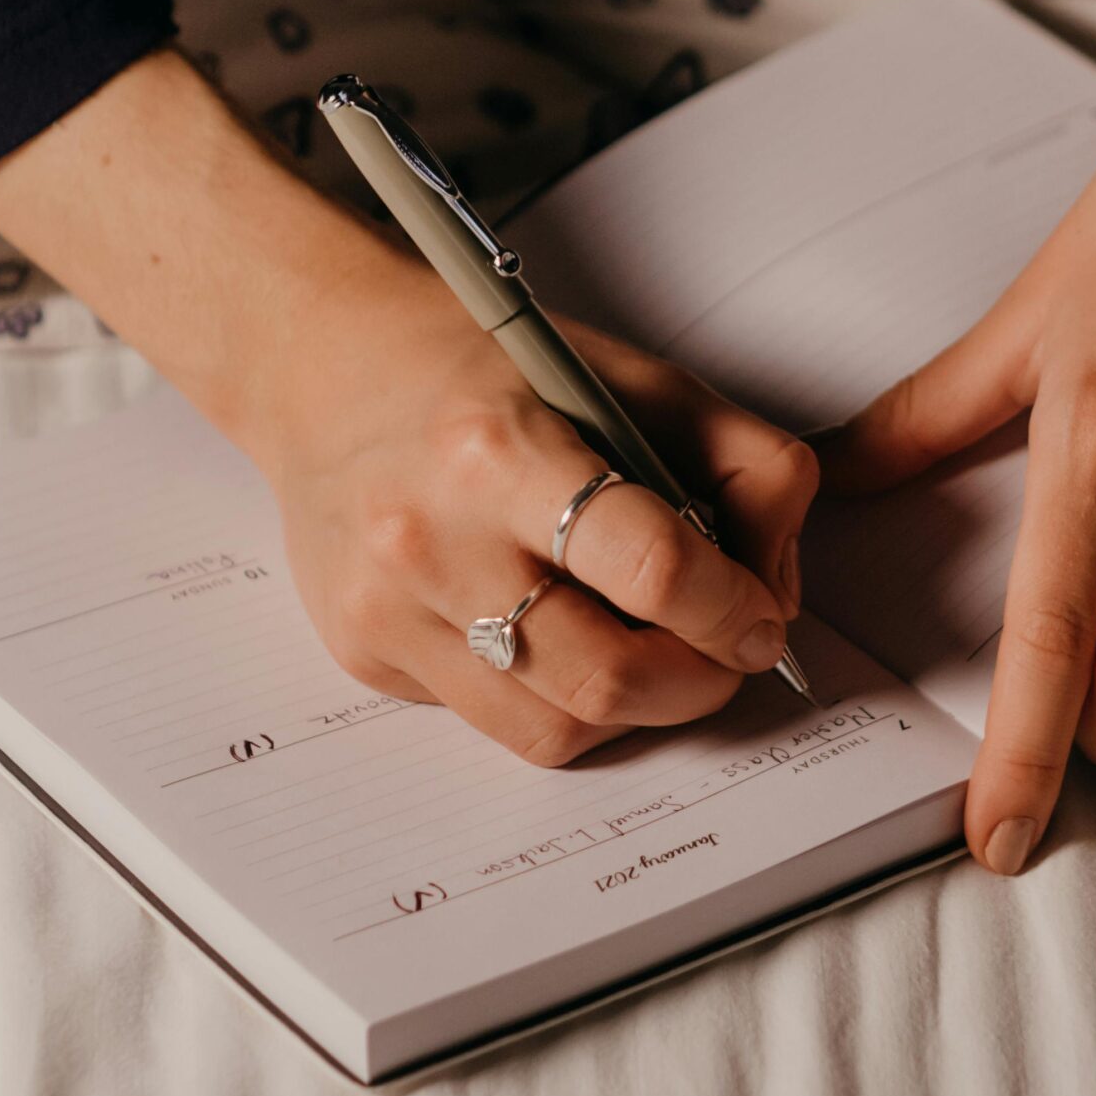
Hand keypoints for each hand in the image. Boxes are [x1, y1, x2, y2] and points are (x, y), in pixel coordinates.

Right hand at [243, 258, 814, 762]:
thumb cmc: (476, 365)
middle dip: (698, 682)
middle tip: (722, 652)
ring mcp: (389, 609)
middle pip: (609, 679)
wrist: (320, 365)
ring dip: (634, 708)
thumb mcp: (627, 373)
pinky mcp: (364, 653)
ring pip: (557, 730)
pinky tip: (557, 633)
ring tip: (649, 649)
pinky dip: (555, 699)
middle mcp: (431, 539)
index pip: (653, 568)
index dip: (734, 609)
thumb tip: (776, 587)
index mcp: (501, 449)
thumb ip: (740, 462)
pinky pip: (496, 723)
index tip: (759, 618)